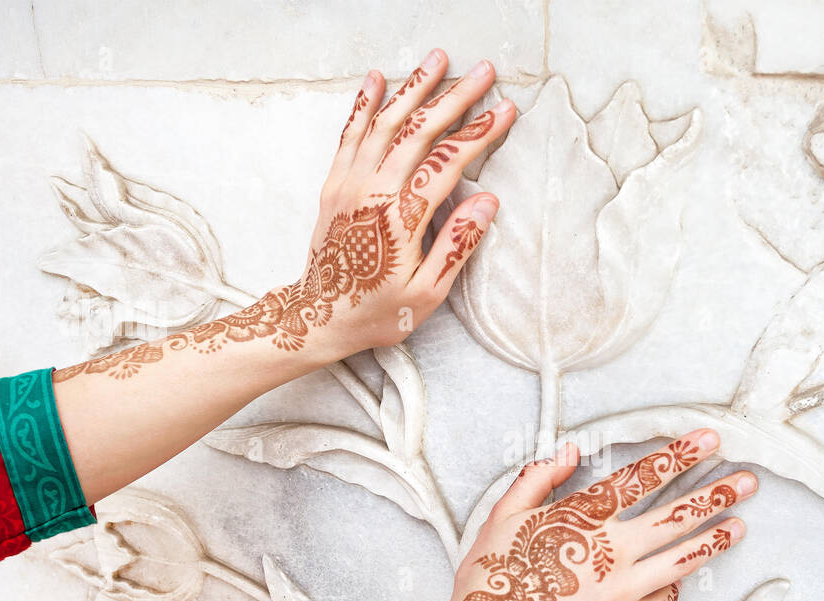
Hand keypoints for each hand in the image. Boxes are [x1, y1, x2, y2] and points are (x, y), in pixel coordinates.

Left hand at [207, 49, 514, 360]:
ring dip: (414, 88)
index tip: (505, 111)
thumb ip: (457, 244)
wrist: (318, 318)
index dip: (479, 133)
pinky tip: (378, 79)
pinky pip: (350, 134)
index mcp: (401, 219)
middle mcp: (372, 192)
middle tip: (483, 72)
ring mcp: (349, 184)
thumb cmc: (376, 312)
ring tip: (438, 59)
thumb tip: (488, 202)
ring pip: (384, 122)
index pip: (447, 162)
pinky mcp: (333, 184)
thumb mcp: (427, 294)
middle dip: (454, 97)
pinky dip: (364, 104)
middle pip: (419, 131)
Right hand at [373, 430, 756, 600]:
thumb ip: (537, 479)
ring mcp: (622, 591)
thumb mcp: (503, 517)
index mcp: (582, 519)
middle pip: (676, 517)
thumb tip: (568, 452)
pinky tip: (684, 576)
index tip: (708, 440)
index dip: (678, 455)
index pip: (641, 478)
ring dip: (715, 539)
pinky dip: (675, 585)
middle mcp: (611, 552)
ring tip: (740, 525)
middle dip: (716, 495)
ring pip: (681, 559)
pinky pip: (663, 600)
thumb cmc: (490, 578)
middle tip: (747, 480)